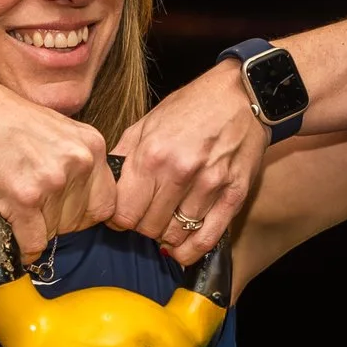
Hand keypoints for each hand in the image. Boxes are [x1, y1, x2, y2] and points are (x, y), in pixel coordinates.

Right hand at [0, 80, 116, 259]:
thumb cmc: (3, 120)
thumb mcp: (57, 132)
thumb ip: (76, 162)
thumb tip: (82, 204)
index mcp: (91, 145)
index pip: (106, 203)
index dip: (84, 214)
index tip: (65, 213)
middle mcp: (78, 162)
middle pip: (80, 221)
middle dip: (56, 222)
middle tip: (32, 206)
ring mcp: (52, 181)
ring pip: (54, 233)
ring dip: (34, 228)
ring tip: (14, 202)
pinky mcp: (24, 198)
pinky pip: (33, 242)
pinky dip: (23, 246)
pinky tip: (12, 232)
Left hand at [109, 59, 268, 263]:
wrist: (242, 95)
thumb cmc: (192, 106)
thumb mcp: (147, 122)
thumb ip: (123, 155)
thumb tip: (104, 185)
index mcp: (152, 154)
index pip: (123, 212)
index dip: (118, 218)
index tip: (122, 215)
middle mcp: (179, 172)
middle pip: (147, 227)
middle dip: (141, 226)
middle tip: (146, 215)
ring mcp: (209, 186)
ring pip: (174, 236)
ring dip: (166, 235)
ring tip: (166, 222)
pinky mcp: (234, 195)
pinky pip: (207, 238)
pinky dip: (190, 251)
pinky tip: (181, 248)